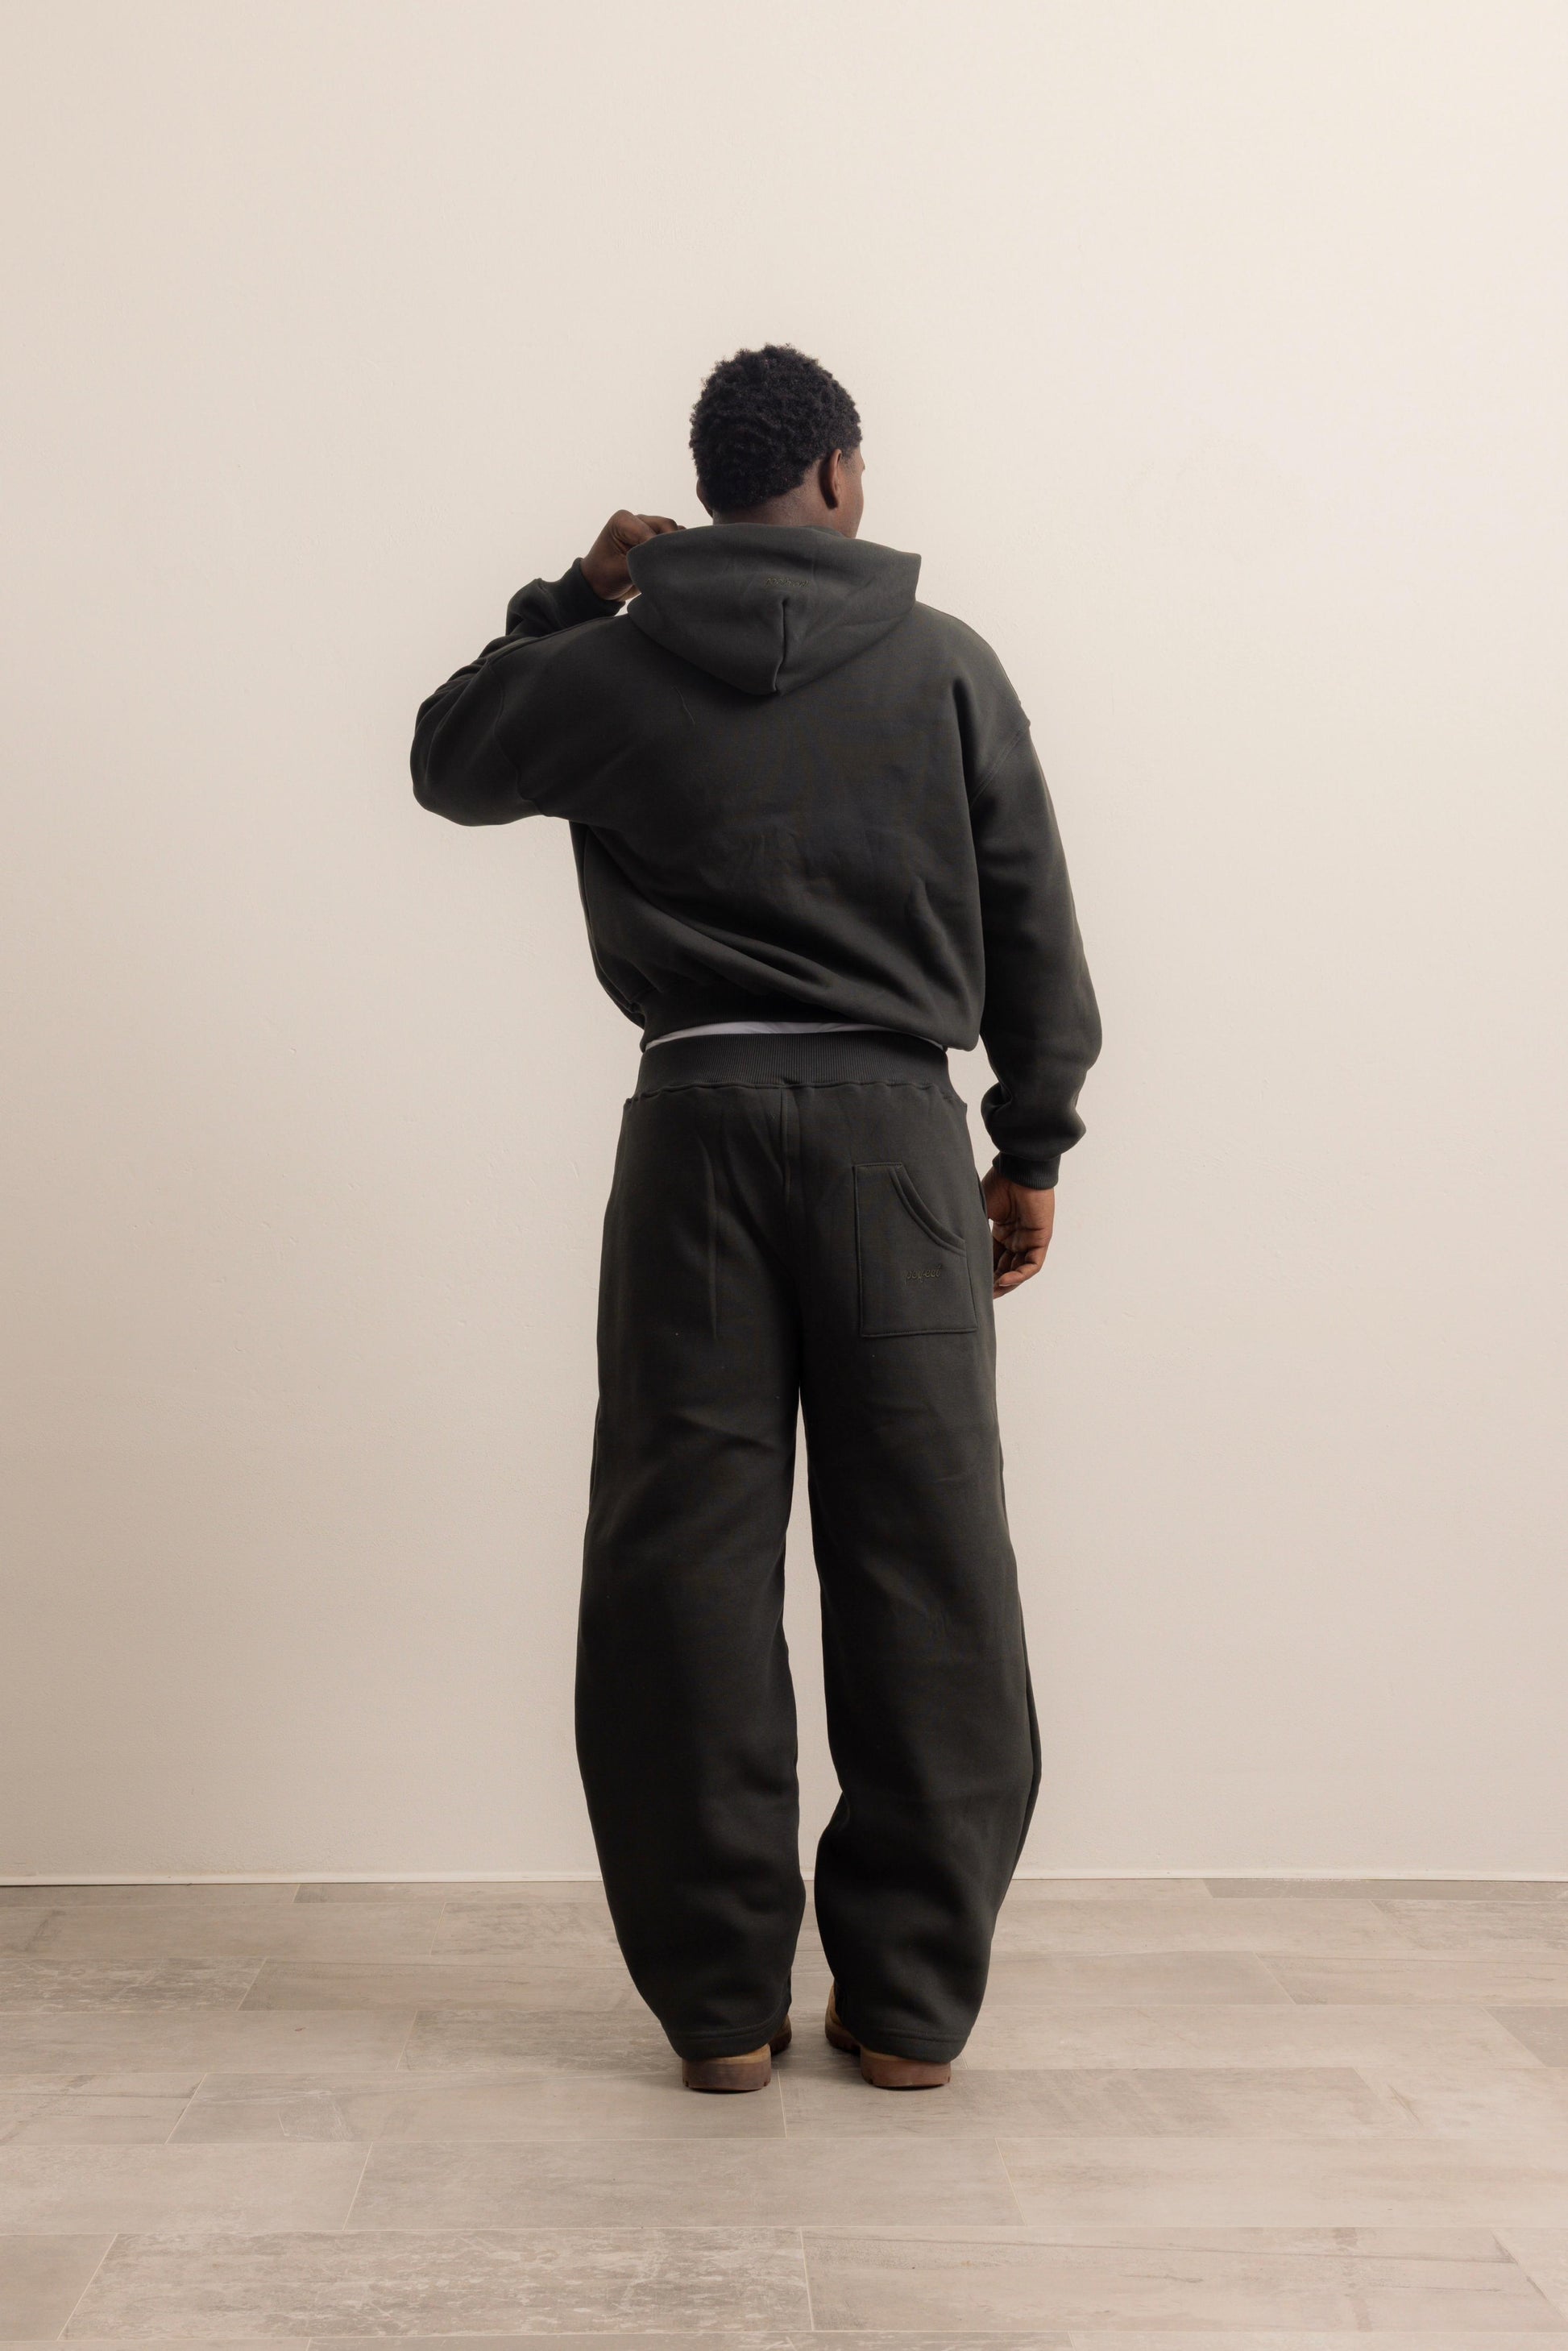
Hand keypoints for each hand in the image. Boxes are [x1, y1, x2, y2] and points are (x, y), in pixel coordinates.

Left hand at [581, 510, 681, 602]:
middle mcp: (638, 520)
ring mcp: (649, 528)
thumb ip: (644, 564)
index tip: (658, 568)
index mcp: (623, 520)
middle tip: (669, 568)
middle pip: (667, 526)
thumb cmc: (604, 577)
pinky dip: (677, 551)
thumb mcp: (621, 571)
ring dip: (674, 549)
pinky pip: (675, 540)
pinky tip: (673, 564)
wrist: (600, 588)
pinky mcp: (657, 540)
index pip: (650, 531)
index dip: (658, 550)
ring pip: (674, 533)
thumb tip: (668, 562)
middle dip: (669, 546)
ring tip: (670, 567)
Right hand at [982, 1169, 1055, 1298]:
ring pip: (1019, 1269)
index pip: (993, 1258)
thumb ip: (973, 1231)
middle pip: (1006, 1267)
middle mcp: (1016, 1237)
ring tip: (991, 1293)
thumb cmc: (999, 1183)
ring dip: (1007, 1283)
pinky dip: (1019, 1275)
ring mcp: (1029, 1238)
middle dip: (994, 1283)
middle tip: (980, 1295)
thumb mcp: (979, 1212)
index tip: (970, 1284)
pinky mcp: (1041, 1238)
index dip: (984, 1272)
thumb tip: (955, 1250)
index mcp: (1002, 1230)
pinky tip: (1004, 1280)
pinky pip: (1032, 1264)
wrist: (1018, 1169)